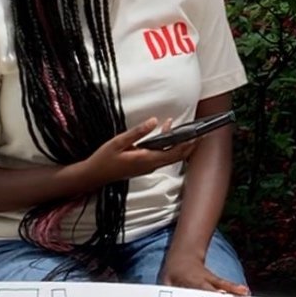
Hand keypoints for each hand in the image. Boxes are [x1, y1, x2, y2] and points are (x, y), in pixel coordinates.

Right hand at [79, 118, 196, 185]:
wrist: (95, 175)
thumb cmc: (104, 159)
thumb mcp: (118, 142)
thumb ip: (137, 132)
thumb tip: (154, 121)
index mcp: (146, 159)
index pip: (174, 152)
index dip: (188, 144)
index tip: (198, 135)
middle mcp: (151, 165)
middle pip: (176, 156)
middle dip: (189, 144)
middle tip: (200, 133)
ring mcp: (149, 167)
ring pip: (170, 156)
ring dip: (178, 144)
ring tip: (182, 128)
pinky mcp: (145, 166)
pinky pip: (162, 156)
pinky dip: (168, 146)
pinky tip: (165, 134)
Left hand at [160, 246, 249, 295]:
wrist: (184, 255)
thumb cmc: (173, 272)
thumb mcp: (165, 280)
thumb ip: (166, 291)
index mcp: (189, 280)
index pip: (195, 289)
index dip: (200, 295)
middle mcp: (202, 279)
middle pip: (211, 288)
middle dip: (219, 295)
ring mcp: (210, 279)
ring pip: (222, 285)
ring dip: (233, 289)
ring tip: (244, 293)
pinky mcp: (216, 280)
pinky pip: (226, 285)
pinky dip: (235, 288)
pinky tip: (245, 292)